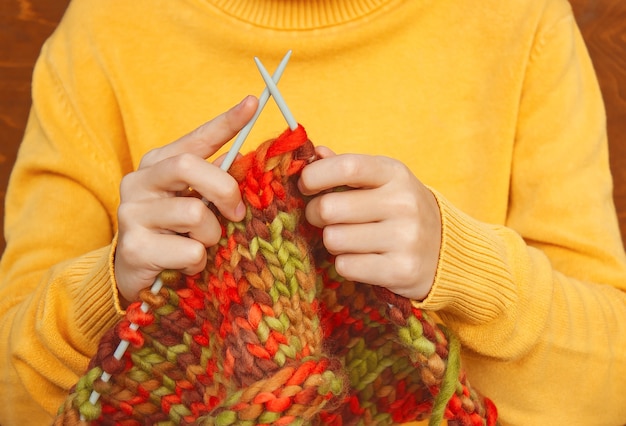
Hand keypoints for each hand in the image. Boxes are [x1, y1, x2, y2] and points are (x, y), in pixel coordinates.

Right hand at [115, 95, 257, 303]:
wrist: (133, 274)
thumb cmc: (171, 232)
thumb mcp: (190, 201)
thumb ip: (212, 180)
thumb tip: (247, 160)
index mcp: (156, 164)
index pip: (196, 138)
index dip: (226, 122)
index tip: (253, 103)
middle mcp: (138, 182)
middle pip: (190, 167)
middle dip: (224, 190)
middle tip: (236, 213)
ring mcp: (132, 214)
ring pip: (195, 214)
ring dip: (210, 235)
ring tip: (198, 244)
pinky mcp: (135, 248)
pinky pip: (190, 251)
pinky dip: (198, 261)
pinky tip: (185, 264)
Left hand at [298, 147, 441, 299]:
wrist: (447, 250)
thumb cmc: (400, 210)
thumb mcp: (382, 181)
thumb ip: (348, 168)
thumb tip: (316, 153)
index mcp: (395, 174)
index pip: (348, 166)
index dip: (316, 175)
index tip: (306, 185)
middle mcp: (404, 203)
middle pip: (330, 208)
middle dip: (316, 214)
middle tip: (325, 218)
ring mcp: (405, 239)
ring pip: (333, 239)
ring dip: (333, 241)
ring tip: (350, 239)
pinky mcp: (401, 271)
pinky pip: (345, 266)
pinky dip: (346, 264)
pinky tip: (363, 259)